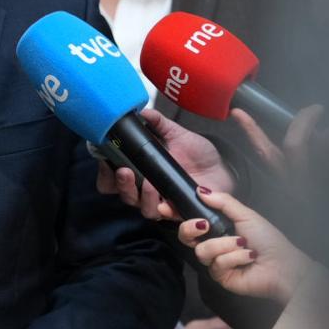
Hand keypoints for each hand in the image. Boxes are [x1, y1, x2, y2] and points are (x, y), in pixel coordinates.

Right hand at [97, 108, 233, 219]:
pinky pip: (167, 217)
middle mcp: (147, 189)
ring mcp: (162, 201)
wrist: (223, 166)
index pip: (113, 178)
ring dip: (142, 197)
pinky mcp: (179, 211)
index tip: (105, 160)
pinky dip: (164, 211)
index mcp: (141, 170)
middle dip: (120, 184)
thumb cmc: (197, 153)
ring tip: (148, 185)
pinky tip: (166, 204)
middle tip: (124, 171)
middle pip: (124, 195)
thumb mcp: (177, 134)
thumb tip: (143, 112)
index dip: (105, 173)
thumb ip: (159, 123)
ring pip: (142, 208)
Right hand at [175, 190, 312, 304]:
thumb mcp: (245, 214)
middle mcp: (212, 243)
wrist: (283, 264)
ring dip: (225, 245)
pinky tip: (248, 258)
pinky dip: (235, 257)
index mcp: (216, 227)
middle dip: (190, 227)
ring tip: (243, 245)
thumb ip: (222, 202)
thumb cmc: (268, 239)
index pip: (190, 219)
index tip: (165, 206)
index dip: (175, 213)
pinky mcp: (219, 276)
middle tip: (204, 225)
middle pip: (185, 235)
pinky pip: (216, 264)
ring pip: (202, 250)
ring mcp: (214, 261)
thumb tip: (200, 190)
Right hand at [231, 104, 324, 183]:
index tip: (238, 112)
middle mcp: (298, 180)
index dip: (251, 130)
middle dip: (304, 121)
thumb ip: (306, 160)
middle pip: (294, 144)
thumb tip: (321, 135)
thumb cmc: (323, 209)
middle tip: (316, 109)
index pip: (263, 151)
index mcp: (284, 180)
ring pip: (323, 147)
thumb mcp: (303, 185)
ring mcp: (319, 181)